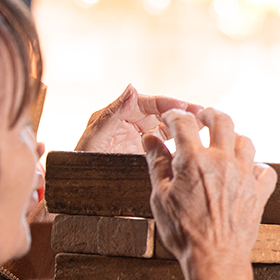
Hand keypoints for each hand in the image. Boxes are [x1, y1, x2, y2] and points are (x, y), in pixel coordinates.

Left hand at [75, 84, 203, 153]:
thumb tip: (131, 88)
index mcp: (116, 115)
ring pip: (164, 127)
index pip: (147, 104)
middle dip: (180, 113)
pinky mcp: (142, 154)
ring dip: (182, 125)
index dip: (168, 103)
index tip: (186, 107)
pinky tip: (190, 143)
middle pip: (159, 113)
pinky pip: (162, 145)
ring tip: (201, 127)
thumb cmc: (80, 163)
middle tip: (201, 115)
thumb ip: (112, 113)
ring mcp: (136, 140)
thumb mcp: (95, 138)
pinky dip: (176, 142)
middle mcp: (127, 124)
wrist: (78, 190)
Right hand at [143, 108, 275, 279]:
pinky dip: (257, 167)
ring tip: (224, 145)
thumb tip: (151, 140)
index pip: (184, 122)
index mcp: (195, 160)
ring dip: (233, 139)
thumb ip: (157, 164)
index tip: (170, 120)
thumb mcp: (160, 196)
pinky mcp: (259, 192)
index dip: (174, 116)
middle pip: (222, 120)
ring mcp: (245, 175)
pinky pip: (265, 170)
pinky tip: (248, 172)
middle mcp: (223, 161)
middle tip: (202, 118)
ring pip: (246, 141)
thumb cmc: (184, 231)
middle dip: (210, 114)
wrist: (214, 258)